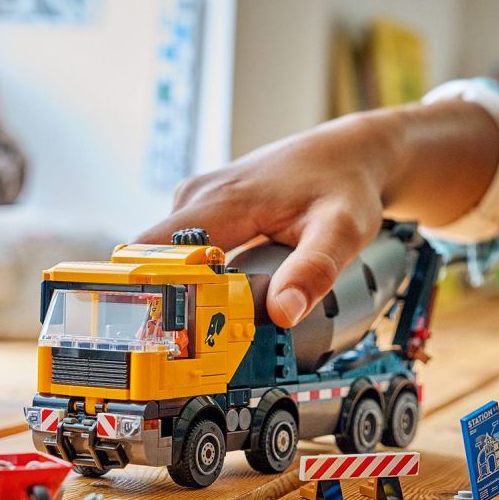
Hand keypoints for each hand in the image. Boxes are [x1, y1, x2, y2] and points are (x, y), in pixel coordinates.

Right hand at [135, 101, 498, 327]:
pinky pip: (186, 252)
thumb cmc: (344, 185)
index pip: (151, 252)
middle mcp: (197, 197)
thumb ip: (313, 271)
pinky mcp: (206, 212)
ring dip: (185, 293)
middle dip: (166, 303)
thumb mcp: (342, 230)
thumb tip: (282, 313)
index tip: (164, 334)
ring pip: (169, 259)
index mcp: (220, 200)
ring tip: (213, 329)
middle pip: (152, 261)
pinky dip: (199, 279)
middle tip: (193, 346)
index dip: (149, 295)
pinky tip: (224, 301)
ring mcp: (198, 202)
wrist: (350, 153)